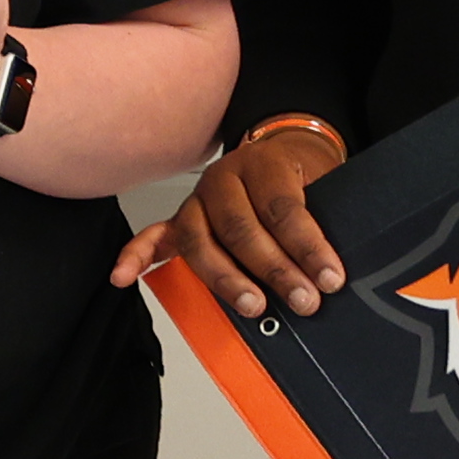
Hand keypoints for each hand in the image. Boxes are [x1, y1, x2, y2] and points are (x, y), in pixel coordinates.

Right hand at [130, 119, 345, 313]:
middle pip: (241, 228)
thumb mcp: (326, 185)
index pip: (283, 208)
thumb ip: (326, 220)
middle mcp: (224, 178)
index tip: (329, 277)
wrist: (283, 152)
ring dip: (226, 279)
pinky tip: (124, 275)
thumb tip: (334, 273)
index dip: (308, 246)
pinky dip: (137, 255)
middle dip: (273, 269)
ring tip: (253, 305)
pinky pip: (155, 237)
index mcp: (263, 163)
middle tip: (302, 300)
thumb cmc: (302, 176)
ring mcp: (198, 199)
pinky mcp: (181, 219)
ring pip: (200, 241)